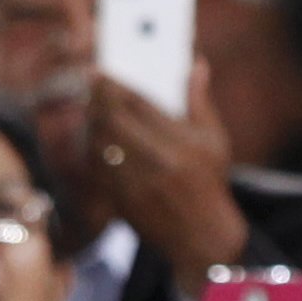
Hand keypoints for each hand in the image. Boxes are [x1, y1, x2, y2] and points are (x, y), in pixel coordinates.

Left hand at [89, 75, 246, 288]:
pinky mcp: (122, 201)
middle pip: (114, 121)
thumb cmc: (209, 183)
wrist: (202, 236)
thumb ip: (200, 101)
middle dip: (96, 99)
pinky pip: (96, 169)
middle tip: (88, 85)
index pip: (140, 104)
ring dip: (90, 123)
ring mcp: (136, 184)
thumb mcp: (214, 141)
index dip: (115, 84)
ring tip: (89, 109)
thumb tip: (197, 64)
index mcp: (181, 144)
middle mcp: (157, 163)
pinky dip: (90, 150)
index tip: (100, 72)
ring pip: (100, 144)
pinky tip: (91, 138)